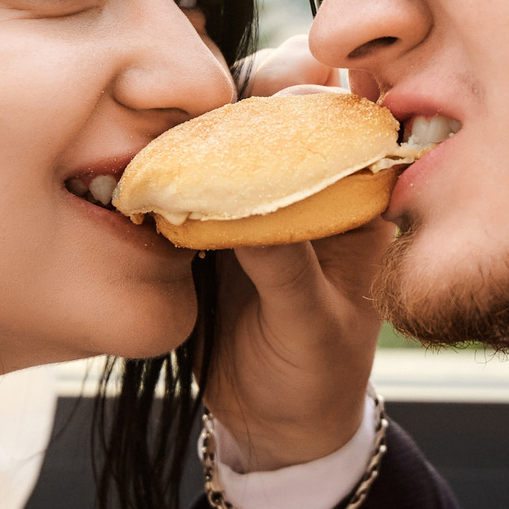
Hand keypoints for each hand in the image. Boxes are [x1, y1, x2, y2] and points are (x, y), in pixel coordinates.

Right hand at [206, 40, 390, 468]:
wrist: (272, 422)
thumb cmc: (316, 378)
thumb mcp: (310, 327)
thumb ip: (287, 270)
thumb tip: (251, 209)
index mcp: (359, 200)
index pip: (352, 116)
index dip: (323, 87)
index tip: (286, 87)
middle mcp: (313, 184)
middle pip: (286, 105)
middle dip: (253, 90)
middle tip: (217, 101)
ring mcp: (262, 195)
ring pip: (235, 127)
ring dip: (204, 119)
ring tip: (174, 126)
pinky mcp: (214, 213)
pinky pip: (194, 169)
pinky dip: (172, 158)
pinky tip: (150, 157)